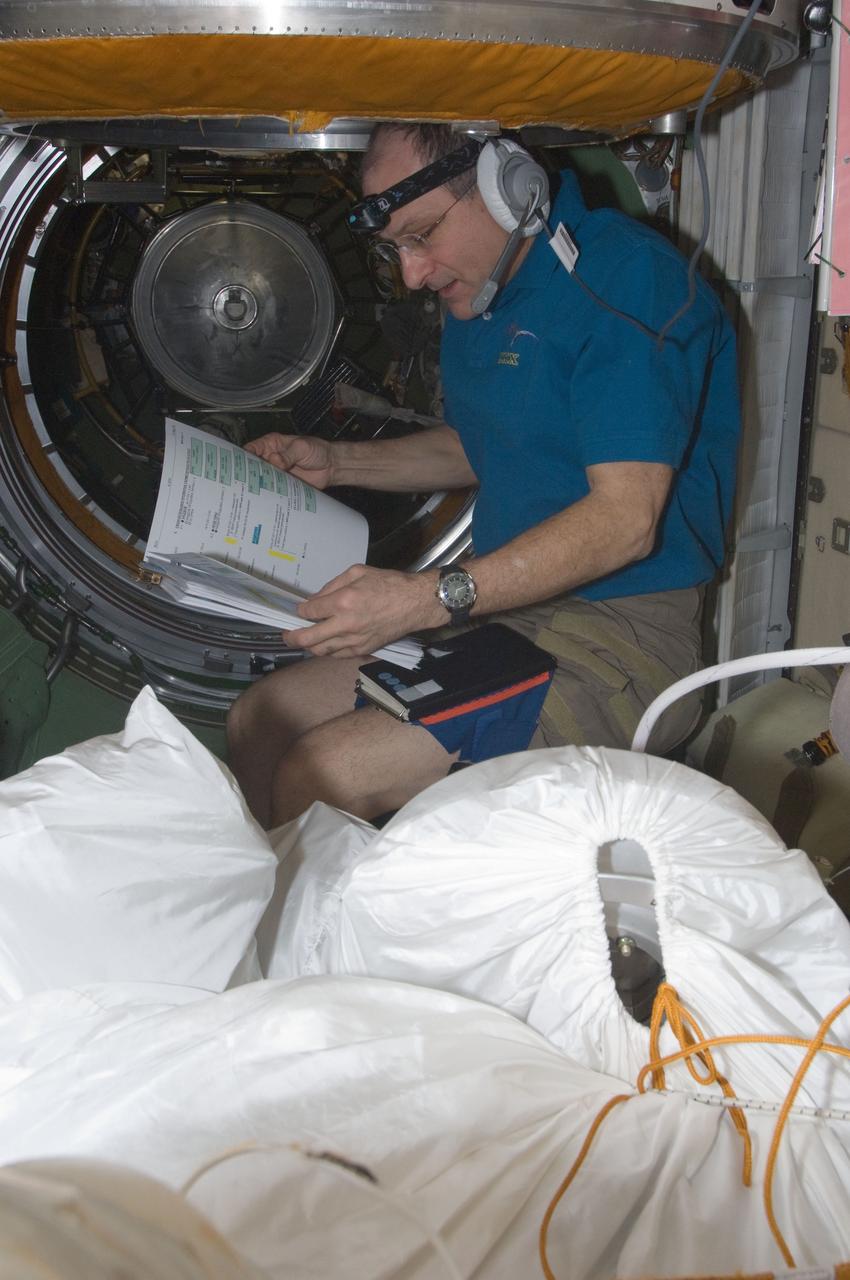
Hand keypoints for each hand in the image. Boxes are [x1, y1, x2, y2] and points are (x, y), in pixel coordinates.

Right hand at [245, 433, 335, 489]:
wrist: (331, 466)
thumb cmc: (317, 450)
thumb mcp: (302, 448)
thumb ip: (288, 455)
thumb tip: (273, 460)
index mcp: (271, 444)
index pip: (251, 449)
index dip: (242, 457)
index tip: (236, 466)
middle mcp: (271, 458)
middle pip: (253, 467)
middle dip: (247, 474)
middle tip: (241, 483)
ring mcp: (276, 473)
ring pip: (261, 480)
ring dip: (258, 486)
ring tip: (250, 494)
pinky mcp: (283, 485)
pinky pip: (273, 490)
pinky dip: (269, 495)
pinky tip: (265, 500)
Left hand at [285, 565, 442, 657]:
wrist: (415, 603)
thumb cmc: (389, 584)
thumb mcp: (357, 572)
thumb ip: (332, 585)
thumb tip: (316, 599)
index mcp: (343, 601)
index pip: (310, 611)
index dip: (301, 610)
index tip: (300, 609)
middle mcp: (345, 624)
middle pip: (308, 638)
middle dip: (291, 637)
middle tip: (285, 634)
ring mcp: (354, 640)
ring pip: (321, 651)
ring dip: (308, 646)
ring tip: (302, 640)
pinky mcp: (363, 650)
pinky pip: (337, 655)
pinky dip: (327, 651)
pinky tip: (324, 644)